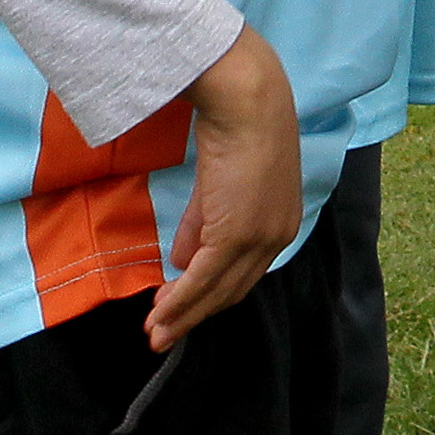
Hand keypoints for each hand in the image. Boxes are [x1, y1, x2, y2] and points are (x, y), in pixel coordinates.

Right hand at [151, 25, 300, 350]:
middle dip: (193, 315)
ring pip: (216, 292)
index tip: (179, 310)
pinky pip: (203, 279)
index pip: (243, 274)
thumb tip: (181, 263)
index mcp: (280, 223)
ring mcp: (260, 237)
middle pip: (231, 291)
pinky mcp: (238, 234)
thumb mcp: (218, 188)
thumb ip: (203, 225)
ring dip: (181, 315)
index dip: (210, 296)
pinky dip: (179, 301)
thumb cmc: (235, 130)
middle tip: (160, 333)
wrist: (246, 102)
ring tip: (154, 332)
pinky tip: (158, 314)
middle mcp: (277, 236)